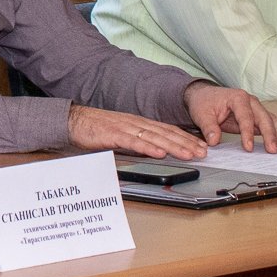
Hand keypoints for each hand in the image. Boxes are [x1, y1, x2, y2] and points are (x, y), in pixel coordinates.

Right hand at [65, 105, 208, 159]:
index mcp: (139, 123)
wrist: (73, 121)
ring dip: (173, 146)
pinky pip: (134, 142)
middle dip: (186, 143)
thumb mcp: (122, 136)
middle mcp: (136, 123)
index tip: (200, 146)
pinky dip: (148, 148)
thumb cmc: (96, 130)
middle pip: (166, 133)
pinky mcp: (113, 135)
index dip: (186, 138)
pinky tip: (159, 153)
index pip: (167, 130)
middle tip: (203, 152)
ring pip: (154, 138)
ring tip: (189, 154)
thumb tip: (155, 153)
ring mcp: (125, 128)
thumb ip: (138, 143)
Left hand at [183, 83, 276, 152]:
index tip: (248, 148)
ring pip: (271, 120)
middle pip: (264, 118)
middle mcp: (250, 101)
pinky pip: (270, 124)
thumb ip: (209, 127)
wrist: (204, 96)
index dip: (247, 133)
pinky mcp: (256, 116)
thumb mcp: (201, 114)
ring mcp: (256, 108)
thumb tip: (214, 141)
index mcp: (237, 98)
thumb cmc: (204, 102)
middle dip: (270, 135)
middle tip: (273, 150)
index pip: (245, 116)